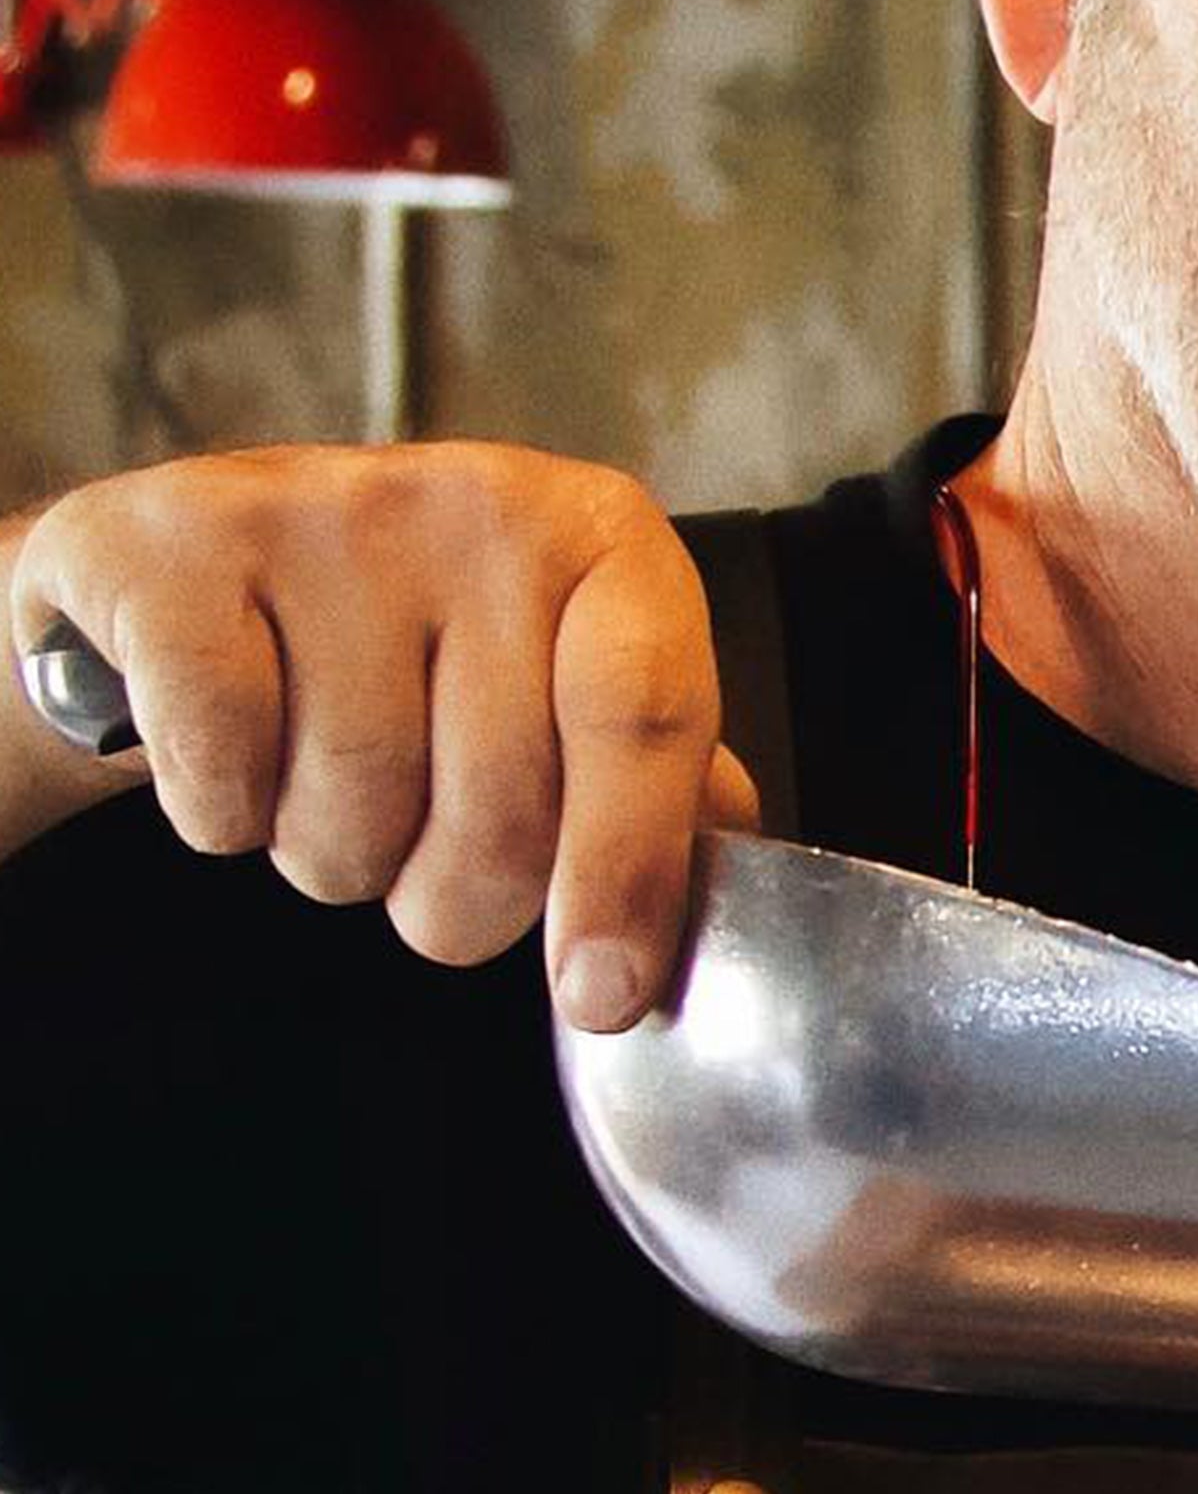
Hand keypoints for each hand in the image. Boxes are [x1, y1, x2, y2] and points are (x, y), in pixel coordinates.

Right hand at [6, 444, 756, 1028]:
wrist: (197, 563)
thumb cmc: (416, 640)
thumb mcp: (558, 677)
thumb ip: (656, 770)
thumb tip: (728, 861)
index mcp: (603, 538)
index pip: (645, 716)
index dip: (625, 872)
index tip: (599, 992)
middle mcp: (477, 501)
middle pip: (498, 806)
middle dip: (458, 893)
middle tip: (430, 857)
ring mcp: (320, 513)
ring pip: (353, 806)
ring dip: (337, 854)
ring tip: (330, 785)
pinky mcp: (172, 551)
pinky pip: (220, 773)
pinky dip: (222, 810)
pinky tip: (235, 749)